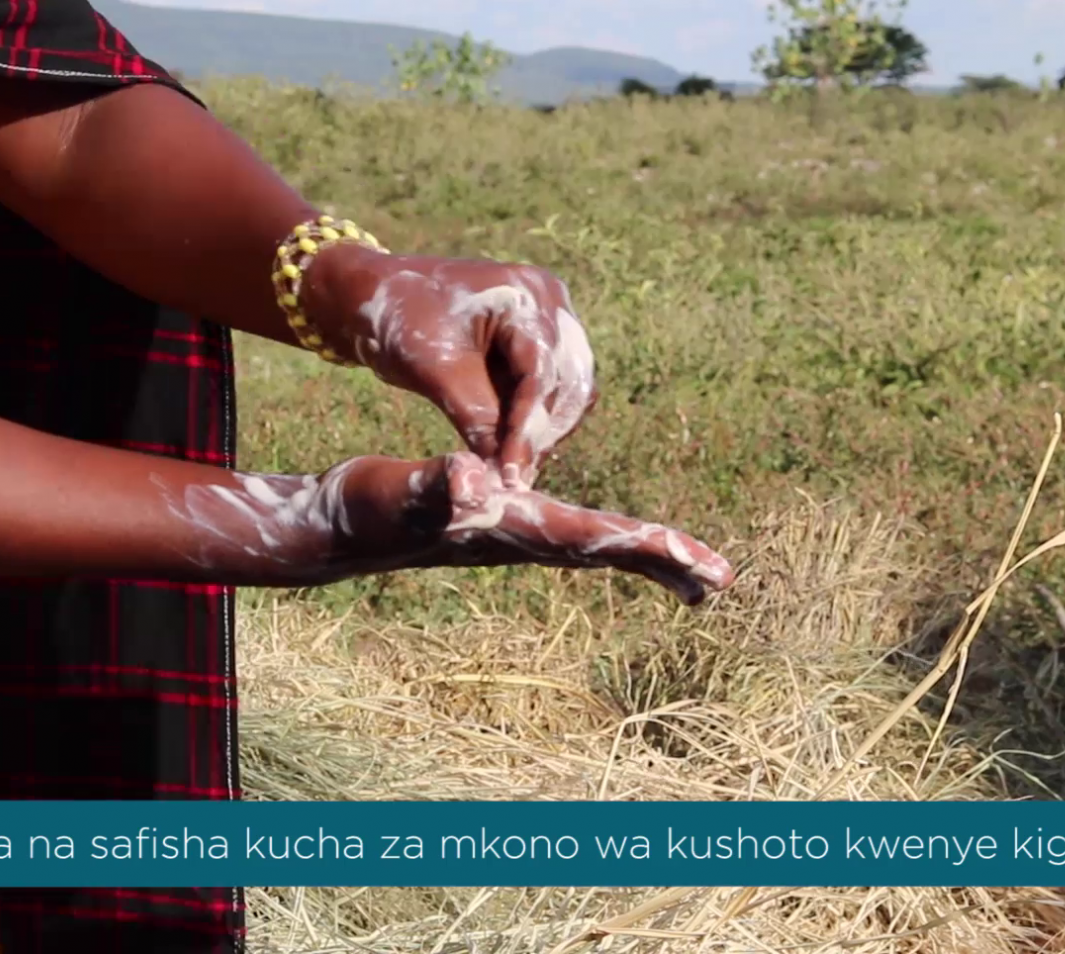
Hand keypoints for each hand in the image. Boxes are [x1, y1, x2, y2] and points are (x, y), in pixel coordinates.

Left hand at [303, 246, 596, 488]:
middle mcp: (549, 301)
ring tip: (513, 470)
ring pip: (569, 390)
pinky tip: (513, 449)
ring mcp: (549, 319)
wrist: (379, 298)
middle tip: (514, 480)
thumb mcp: (435, 371)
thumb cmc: (400, 321)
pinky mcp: (539, 340)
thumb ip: (476, 418)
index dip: (528, 429)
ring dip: (543, 431)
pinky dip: (536, 420)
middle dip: (541, 434)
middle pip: (567, 382)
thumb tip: (503, 476)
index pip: (541, 373)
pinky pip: (554, 388)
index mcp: (526, 293)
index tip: (513, 476)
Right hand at [320, 452, 733, 603]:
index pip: (598, 538)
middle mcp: (526, 541)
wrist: (340, 529)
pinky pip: (576, 536)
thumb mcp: (398, 489)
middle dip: (668, 565)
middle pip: (611, 554)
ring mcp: (518, 538)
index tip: (705, 566)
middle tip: (724, 583)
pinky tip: (625, 541)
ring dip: (649, 559)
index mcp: (516, 529)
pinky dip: (613, 540)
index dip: (653, 547)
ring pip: (599, 549)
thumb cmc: (367, 508)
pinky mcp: (507, 526)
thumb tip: (469, 481)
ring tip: (699, 578)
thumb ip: (434, 487)